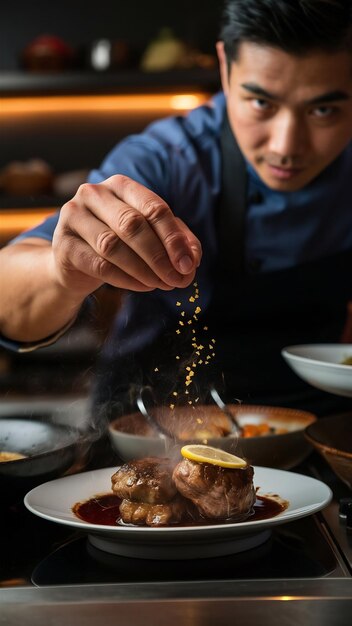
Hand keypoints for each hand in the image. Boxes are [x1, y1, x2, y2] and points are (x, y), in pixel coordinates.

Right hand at [51, 174, 201, 295]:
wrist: (75, 263)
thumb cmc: (119, 244)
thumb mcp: (150, 237)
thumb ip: (176, 241)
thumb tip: (193, 258)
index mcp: (120, 185)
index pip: (153, 207)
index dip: (174, 238)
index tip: (188, 265)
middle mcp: (94, 194)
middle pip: (133, 224)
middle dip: (159, 256)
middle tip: (177, 280)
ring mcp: (74, 217)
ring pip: (113, 245)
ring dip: (143, 270)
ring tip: (160, 284)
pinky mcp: (63, 245)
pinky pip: (99, 264)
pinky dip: (125, 279)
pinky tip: (142, 286)